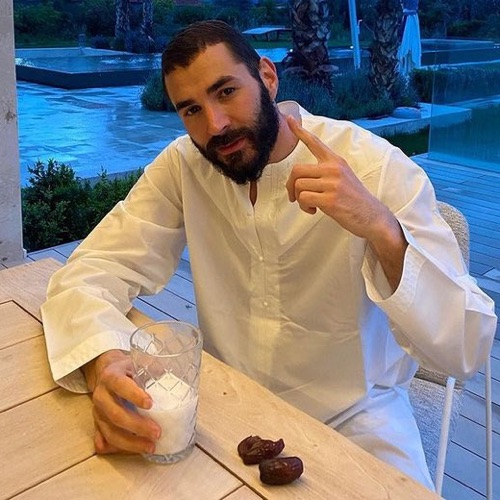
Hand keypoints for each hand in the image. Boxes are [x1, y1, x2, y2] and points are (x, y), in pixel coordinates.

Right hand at [83, 350, 160, 454]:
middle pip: (115, 414)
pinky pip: (104, 441)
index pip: (120, 385)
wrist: (107, 371)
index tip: (150, 404)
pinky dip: (117, 449)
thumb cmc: (128, 368)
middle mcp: (101, 395)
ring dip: (131, 443)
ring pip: (109, 432)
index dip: (134, 395)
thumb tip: (174, 377)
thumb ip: (154, 367)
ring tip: (151, 447)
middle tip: (157, 432)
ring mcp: (97, 412)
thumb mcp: (139, 361)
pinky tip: (132, 450)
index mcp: (111, 376)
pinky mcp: (97, 424)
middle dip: (137, 426)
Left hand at [285, 115, 390, 242]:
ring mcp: (332, 184)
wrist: (372, 216)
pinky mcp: (330, 199)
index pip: (315, 143)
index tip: (288, 118)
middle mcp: (333, 169)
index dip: (299, 131)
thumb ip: (325, 172)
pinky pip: (304, 199)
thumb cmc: (354, 199)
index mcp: (336, 161)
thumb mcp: (343, 177)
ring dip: (299, 199)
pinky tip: (314, 210)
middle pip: (297, 170)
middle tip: (294, 197)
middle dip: (290, 185)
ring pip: (298, 185)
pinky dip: (304, 207)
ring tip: (311, 205)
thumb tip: (299, 179)